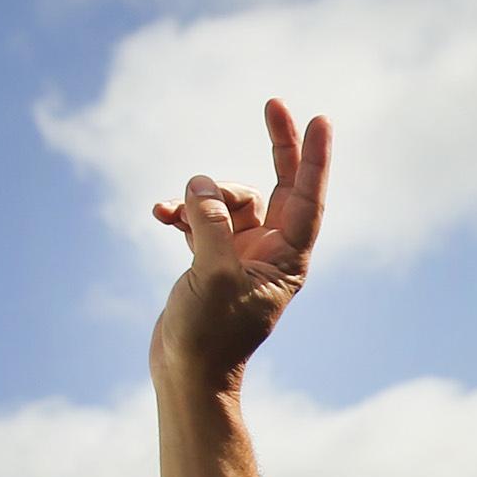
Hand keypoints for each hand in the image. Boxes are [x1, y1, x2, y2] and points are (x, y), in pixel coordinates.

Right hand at [150, 100, 330, 391]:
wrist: (185, 373)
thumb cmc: (209, 334)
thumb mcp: (213, 274)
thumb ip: (211, 222)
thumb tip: (201, 183)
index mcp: (287, 260)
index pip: (308, 199)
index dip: (314, 158)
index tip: (318, 119)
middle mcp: (270, 253)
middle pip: (279, 186)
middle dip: (277, 147)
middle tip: (275, 103)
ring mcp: (240, 254)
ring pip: (227, 200)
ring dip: (200, 195)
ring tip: (176, 208)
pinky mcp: (210, 259)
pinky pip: (199, 218)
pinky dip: (181, 211)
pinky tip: (158, 214)